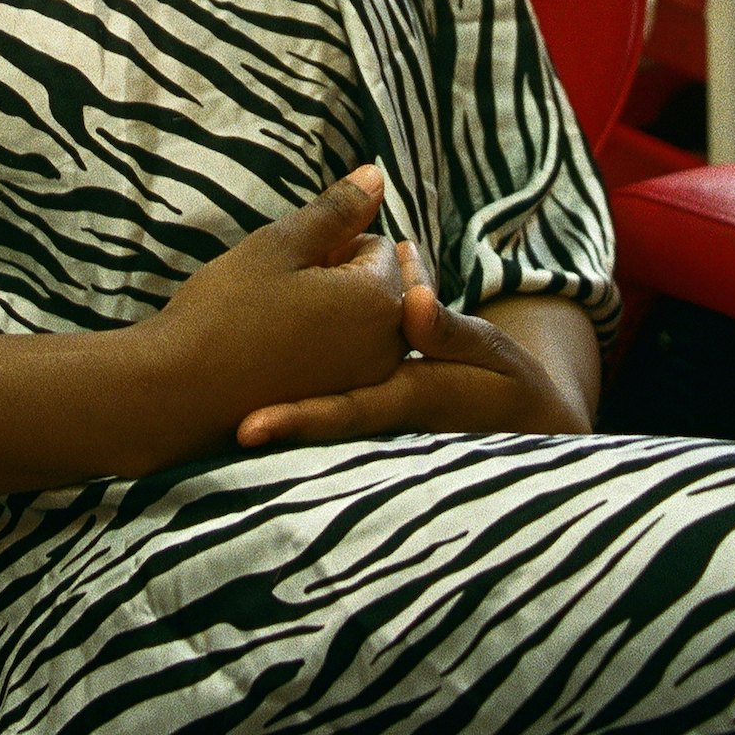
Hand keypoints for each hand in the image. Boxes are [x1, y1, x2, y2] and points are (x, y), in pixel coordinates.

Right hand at [143, 166, 408, 446]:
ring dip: (333, 313)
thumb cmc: (226, 311)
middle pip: (379, 289)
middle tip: (283, 291)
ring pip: (363, 326)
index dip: (333, 245)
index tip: (290, 264)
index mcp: (379, 302)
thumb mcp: (280, 245)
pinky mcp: (339, 411)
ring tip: (278, 319)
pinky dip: (323, 350)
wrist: (179, 394)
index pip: (380, 248)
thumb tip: (377, 176)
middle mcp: (387, 351)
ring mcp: (365, 387)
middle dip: (342, 279)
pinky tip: (277, 351)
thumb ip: (336, 210)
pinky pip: (347, 363)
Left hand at [233, 249, 593, 450]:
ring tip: (215, 414)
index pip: (345, 413)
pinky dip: (295, 403)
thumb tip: (412, 304)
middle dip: (267, 427)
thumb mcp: (487, 352)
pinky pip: (326, 410)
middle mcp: (382, 421)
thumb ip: (448, 330)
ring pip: (316, 417)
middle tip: (212, 430)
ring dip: (273, 411)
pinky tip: (251, 401)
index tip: (246, 430)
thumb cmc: (505, 383)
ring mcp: (374, 426)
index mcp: (409, 401)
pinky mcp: (368, 418)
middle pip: (315, 422)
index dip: (296, 421)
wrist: (522, 427)